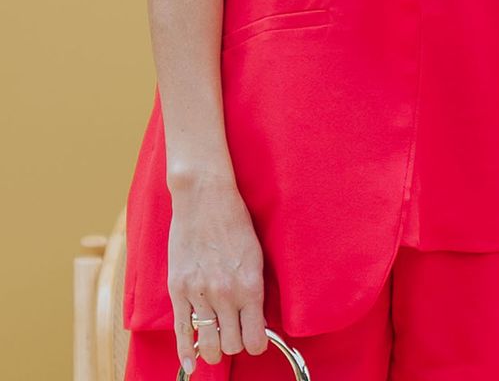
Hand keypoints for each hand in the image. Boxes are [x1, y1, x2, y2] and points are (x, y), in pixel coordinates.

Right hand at [167, 172, 270, 373]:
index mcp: (250, 286)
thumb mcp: (256, 255)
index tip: (255, 338)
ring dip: (213, 349)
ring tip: (216, 342)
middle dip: (235, 343)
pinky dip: (186, 353)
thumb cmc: (234, 220)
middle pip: (232, 346)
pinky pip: (181, 332)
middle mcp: (226, 294)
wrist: (205, 196)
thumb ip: (254, 289)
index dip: (257, 343)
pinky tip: (190, 364)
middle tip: (235, 332)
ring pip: (208, 345)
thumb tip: (256, 320)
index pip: (256, 340)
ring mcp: (200, 293)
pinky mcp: (178, 289)